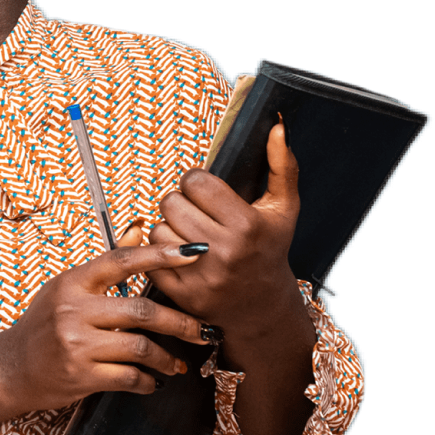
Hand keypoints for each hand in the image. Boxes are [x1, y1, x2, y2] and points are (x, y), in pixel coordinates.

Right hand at [0, 242, 207, 428]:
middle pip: (141, 311)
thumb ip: (105, 265)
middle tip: (204, 331)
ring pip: (140, 348)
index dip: (159, 255)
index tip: (193, 252)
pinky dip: (148, 381)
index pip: (121, 261)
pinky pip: (129, 378)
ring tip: (179, 363)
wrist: (10, 369)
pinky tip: (154, 380)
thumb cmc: (42, 324)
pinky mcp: (81, 376)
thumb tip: (138, 230)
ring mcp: (77, 345)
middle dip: (180, 323)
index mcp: (73, 283)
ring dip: (167, 358)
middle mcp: (75, 311)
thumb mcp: (66, 287)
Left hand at [147, 118, 300, 340]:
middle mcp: (224, 251)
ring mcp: (202, 275)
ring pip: (159, 229)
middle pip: (172, 202)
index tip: (207, 194)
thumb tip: (277, 127)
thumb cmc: (270, 250)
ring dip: (170, 229)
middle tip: (198, 215)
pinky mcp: (182, 294)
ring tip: (191, 235)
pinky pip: (151, 258)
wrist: (262, 307)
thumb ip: (281, 165)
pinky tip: (182, 255)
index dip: (198, 184)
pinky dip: (161, 254)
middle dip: (182, 204)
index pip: (195, 181)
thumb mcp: (283, 208)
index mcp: (247, 225)